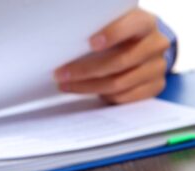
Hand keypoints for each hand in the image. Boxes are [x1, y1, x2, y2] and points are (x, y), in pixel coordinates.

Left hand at [54, 8, 170, 103]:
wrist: (146, 47)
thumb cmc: (122, 36)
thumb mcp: (113, 26)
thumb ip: (99, 33)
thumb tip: (65, 48)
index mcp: (145, 24)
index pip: (131, 26)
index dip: (112, 34)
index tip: (92, 43)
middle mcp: (155, 45)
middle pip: (119, 62)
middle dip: (85, 70)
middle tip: (62, 74)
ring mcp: (157, 67)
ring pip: (118, 83)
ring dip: (87, 87)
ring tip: (67, 85)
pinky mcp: (155, 86)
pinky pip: (124, 97)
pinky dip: (103, 96)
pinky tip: (88, 91)